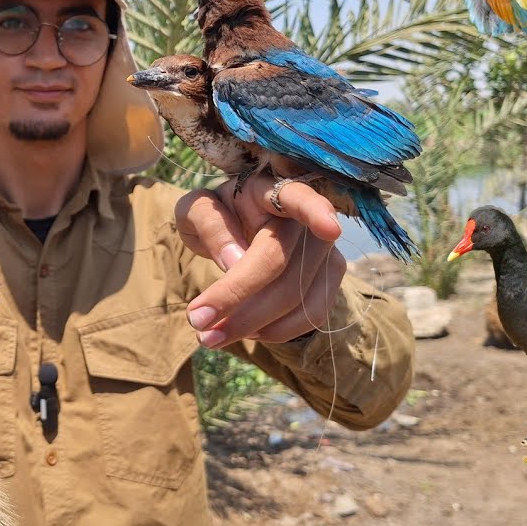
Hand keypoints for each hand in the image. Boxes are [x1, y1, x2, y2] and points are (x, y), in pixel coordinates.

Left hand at [175, 175, 346, 347]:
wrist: (241, 224)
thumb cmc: (218, 213)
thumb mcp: (196, 210)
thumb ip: (210, 225)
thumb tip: (233, 261)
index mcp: (270, 189)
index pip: (298, 197)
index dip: (315, 211)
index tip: (329, 227)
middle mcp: (306, 217)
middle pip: (279, 263)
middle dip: (236, 300)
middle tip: (197, 324)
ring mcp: (325, 248)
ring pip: (295, 296)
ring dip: (251, 324)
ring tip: (212, 336)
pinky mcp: (330, 276)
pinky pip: (312, 314)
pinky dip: (278, 331)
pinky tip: (248, 331)